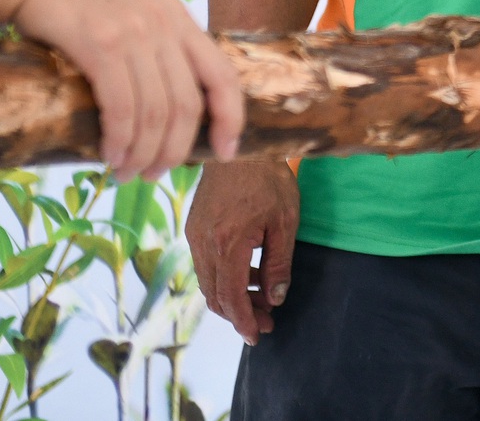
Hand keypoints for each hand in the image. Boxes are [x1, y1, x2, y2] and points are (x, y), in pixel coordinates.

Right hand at [1, 0, 244, 179]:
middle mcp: (164, 26)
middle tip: (153, 175)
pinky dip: (120, 139)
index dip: (230, 118)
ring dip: (143, 153)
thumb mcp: (136, 9)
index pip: (222, 76)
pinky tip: (110, 155)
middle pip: (186, 106)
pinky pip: (122, 106)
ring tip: (127, 173)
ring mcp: (134, 33)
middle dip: (173, 150)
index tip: (225, 151)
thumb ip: (158, 43)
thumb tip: (170, 104)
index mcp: (179, 19)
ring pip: (155, 113)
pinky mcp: (100, 43)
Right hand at [187, 155, 302, 343]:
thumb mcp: (285, 220)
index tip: (257, 335)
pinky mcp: (193, 226)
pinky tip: (247, 270)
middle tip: (266, 320)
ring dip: (232, 295)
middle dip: (240, 314)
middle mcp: (204, 244)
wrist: (241, 144)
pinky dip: (223, 276)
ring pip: (208, 282)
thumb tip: (276, 298)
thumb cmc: (268, 178)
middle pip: (215, 296)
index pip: (231, 297)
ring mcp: (195, 235)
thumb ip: (280, 263)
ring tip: (261, 295)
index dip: (244, 321)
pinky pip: (205, 264)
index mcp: (228, 244)